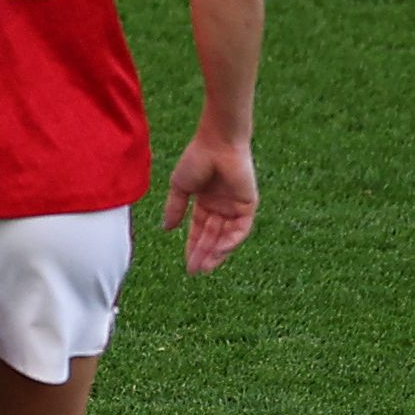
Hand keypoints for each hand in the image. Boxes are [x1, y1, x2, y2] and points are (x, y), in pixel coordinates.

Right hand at [160, 132, 256, 273]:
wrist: (216, 143)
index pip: (200, 230)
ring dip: (216, 252)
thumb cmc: (196, 159)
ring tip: (204, 266)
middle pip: (213, 236)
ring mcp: (236, 207)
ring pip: (226, 236)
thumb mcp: (180, 188)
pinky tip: (218, 251)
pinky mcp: (248, 205)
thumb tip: (166, 229)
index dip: (193, 247)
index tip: (187, 264)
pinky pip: (240, 228)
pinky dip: (230, 241)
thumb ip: (175, 209)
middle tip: (194, 271)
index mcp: (206, 202)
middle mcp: (222, 207)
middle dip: (203, 254)